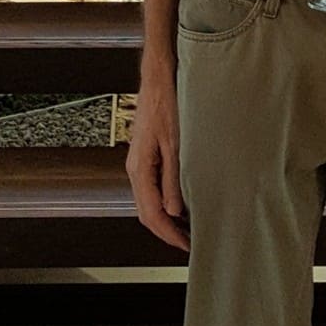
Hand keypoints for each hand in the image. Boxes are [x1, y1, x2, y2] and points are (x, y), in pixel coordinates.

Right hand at [126, 70, 189, 251]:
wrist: (158, 79)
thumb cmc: (166, 105)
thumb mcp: (176, 145)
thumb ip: (174, 179)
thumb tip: (175, 210)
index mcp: (139, 169)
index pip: (151, 214)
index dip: (170, 234)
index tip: (187, 245)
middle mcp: (135, 169)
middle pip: (146, 212)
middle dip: (167, 231)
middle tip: (190, 242)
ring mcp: (139, 163)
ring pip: (149, 202)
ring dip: (167, 218)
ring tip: (190, 227)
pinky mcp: (146, 157)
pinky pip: (153, 188)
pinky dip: (166, 202)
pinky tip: (183, 203)